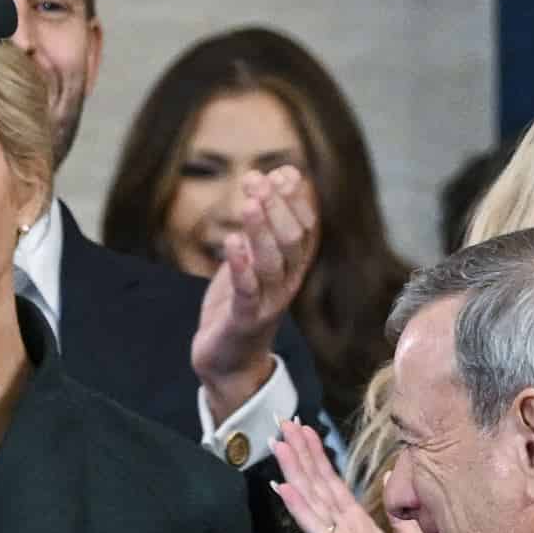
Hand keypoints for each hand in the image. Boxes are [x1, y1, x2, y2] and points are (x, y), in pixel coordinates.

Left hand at [190, 166, 317, 419]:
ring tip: (247, 203)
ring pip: (272, 263)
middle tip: (255, 179)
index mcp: (293, 267)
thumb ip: (260, 223)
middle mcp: (287, 283)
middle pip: (292, 241)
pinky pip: (247, 292)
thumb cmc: (238, 304)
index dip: (296, 199)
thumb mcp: (250, 258)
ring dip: (260, 230)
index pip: (306, 228)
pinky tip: (230, 242)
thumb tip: (276, 175)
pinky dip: (240, 266)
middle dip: (276, 207)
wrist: (227, 361)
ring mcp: (269, 303)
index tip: (282, 171)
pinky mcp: (245, 320)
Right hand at [272, 419, 440, 532]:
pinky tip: (285, 488)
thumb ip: (403, 512)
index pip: (332, 483)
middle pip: (317, 485)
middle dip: (300, 454)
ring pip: (311, 501)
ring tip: (277, 446)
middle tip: (283, 424)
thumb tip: (394, 475)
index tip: (304, 429)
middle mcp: (341, 532)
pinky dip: (299, 509)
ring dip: (293, 473)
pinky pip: (316, 530)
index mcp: (358, 525)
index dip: (318, 456)